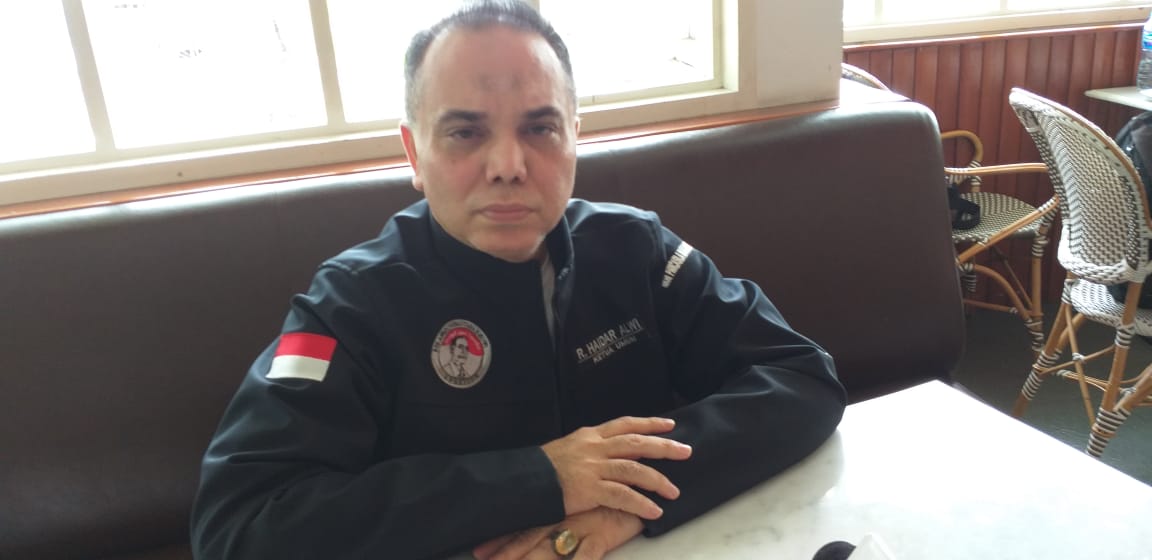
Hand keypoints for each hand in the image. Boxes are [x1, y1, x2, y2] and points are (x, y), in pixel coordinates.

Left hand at [473, 507, 643, 559]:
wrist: (652, 484)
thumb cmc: (622, 492)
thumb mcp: (593, 497)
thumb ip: (572, 505)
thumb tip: (554, 518)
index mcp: (563, 502)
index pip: (528, 520)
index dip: (504, 535)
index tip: (480, 549)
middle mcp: (568, 513)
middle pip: (532, 533)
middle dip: (507, 550)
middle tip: (484, 559)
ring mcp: (583, 524)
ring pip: (552, 546)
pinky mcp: (603, 534)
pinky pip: (586, 554)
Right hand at [541, 416, 691, 519]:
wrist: (523, 480)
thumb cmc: (543, 468)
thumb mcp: (568, 448)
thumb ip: (591, 450)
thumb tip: (611, 453)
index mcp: (590, 436)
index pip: (625, 424)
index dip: (649, 424)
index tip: (669, 425)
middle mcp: (595, 448)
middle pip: (637, 443)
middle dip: (663, 447)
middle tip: (685, 451)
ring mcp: (593, 467)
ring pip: (634, 469)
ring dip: (657, 480)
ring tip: (674, 491)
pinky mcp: (590, 488)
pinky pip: (622, 495)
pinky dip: (641, 503)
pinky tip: (654, 511)